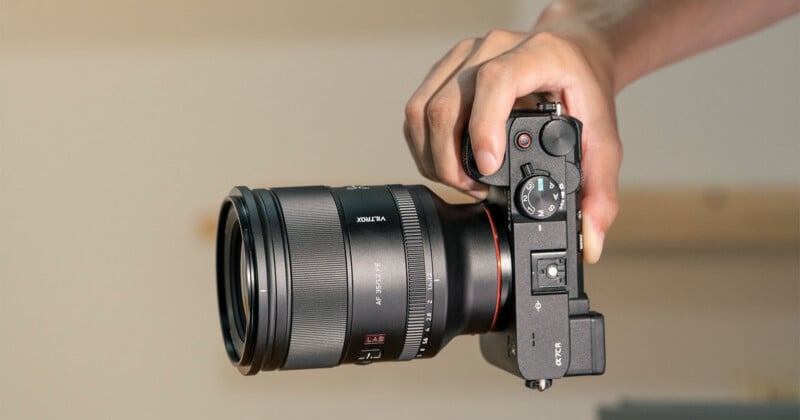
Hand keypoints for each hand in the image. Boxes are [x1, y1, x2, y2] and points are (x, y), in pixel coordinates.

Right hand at [403, 23, 621, 263]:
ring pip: (422, 109)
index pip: (495, 81)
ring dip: (432, 157)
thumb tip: (591, 240)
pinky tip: (447, 163)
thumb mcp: (604, 138)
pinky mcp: (445, 69)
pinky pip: (417, 109)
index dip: (483, 126)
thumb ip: (601, 191)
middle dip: (451, 162)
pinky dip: (424, 145)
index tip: (487, 168)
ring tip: (462, 181)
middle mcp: (492, 48)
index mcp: (535, 55)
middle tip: (476, 190)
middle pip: (446, 104)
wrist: (573, 54)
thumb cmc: (584, 88)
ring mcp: (463, 57)